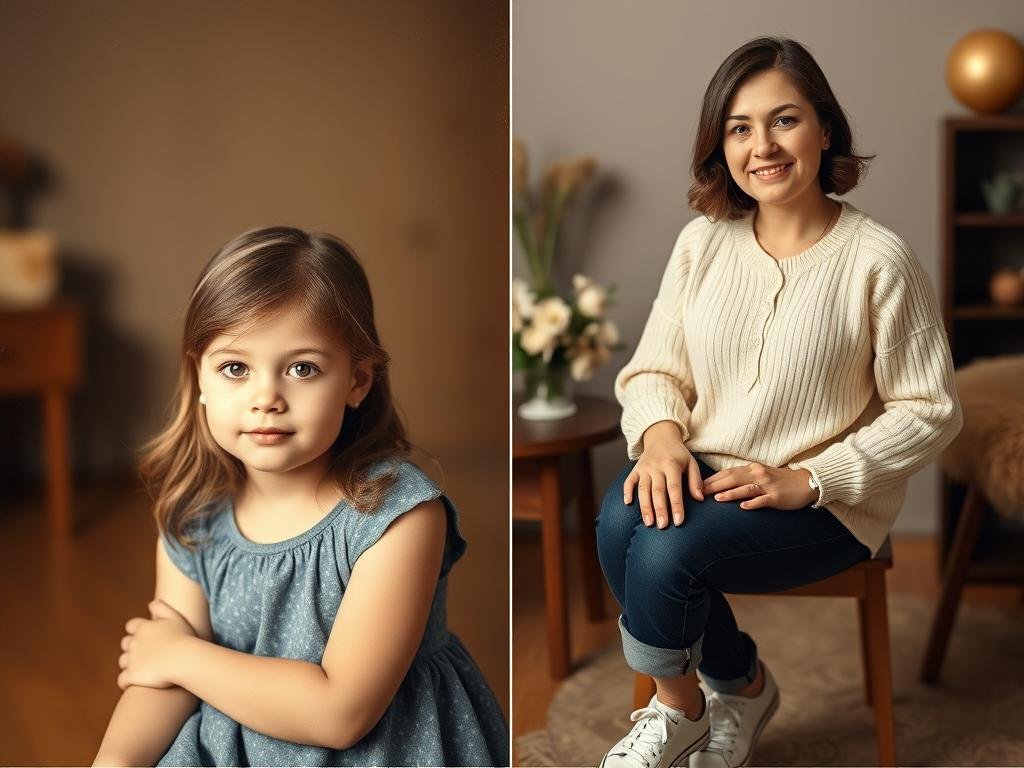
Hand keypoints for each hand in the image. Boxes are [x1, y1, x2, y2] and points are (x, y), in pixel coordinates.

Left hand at [117, 599, 196, 689]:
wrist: (183, 659)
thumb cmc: (185, 639)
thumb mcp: (177, 618)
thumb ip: (163, 608)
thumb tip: (152, 603)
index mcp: (144, 627)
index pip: (132, 625)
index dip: (137, 630)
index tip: (146, 636)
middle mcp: (134, 642)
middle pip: (126, 643)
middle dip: (133, 648)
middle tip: (147, 654)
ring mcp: (131, 659)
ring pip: (123, 661)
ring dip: (130, 664)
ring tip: (143, 669)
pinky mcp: (132, 675)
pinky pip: (122, 680)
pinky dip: (127, 682)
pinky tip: (136, 683)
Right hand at [624, 420, 704, 527]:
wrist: (660, 436)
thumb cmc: (678, 454)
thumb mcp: (691, 463)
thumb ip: (695, 481)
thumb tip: (699, 498)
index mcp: (671, 464)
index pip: (674, 488)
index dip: (676, 505)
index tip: (678, 521)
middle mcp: (656, 466)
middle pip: (657, 491)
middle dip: (660, 510)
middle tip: (662, 526)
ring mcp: (644, 468)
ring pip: (643, 489)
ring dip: (645, 507)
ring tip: (648, 523)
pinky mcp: (635, 469)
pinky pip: (629, 481)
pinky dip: (627, 491)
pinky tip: (628, 503)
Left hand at [702, 463, 816, 510]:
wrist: (805, 482)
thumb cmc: (779, 480)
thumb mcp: (760, 474)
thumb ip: (743, 477)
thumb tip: (722, 484)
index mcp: (752, 469)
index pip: (728, 472)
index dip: (712, 478)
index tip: (697, 485)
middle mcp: (758, 474)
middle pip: (733, 478)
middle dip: (715, 485)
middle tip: (699, 492)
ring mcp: (768, 485)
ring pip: (746, 488)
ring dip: (731, 493)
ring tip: (717, 498)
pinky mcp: (777, 497)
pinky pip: (763, 499)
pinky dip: (752, 503)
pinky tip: (743, 507)